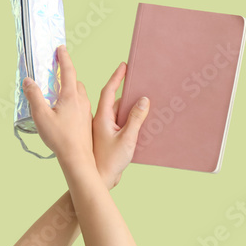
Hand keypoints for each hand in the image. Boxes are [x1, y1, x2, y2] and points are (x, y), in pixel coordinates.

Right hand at [23, 46, 93, 168]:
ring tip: (58, 93)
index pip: (68, 71)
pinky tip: (65, 110)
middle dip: (66, 75)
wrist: (77, 156)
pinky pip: (80, 104)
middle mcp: (81, 100)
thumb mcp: (41, 115)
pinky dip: (73, 100)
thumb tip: (29, 81)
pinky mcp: (86, 119)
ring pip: (79, 93)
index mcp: (71, 96)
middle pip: (75, 82)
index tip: (61, 48)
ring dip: (70, 89)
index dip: (64, 58)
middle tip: (56, 72)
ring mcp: (86, 110)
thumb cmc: (59, 137)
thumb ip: (34, 96)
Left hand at [92, 62, 149, 189]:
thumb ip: (136, 118)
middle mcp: (102, 121)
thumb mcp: (127, 138)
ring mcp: (105, 129)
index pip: (108, 91)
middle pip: (115, 100)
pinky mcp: (109, 136)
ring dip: (130, 105)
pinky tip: (141, 119)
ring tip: (145, 100)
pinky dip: (130, 117)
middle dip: (126, 90)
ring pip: (119, 111)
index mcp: (102, 118)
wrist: (100, 179)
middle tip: (139, 80)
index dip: (116, 77)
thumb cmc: (110, 161)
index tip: (123, 65)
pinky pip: (121, 121)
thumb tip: (143, 100)